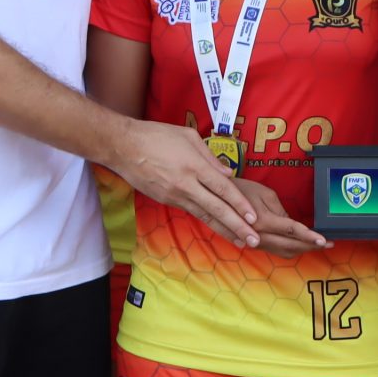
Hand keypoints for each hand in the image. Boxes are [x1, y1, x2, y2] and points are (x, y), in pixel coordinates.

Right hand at [114, 119, 258, 247]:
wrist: (122, 147)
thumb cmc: (156, 135)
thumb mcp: (188, 136)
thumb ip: (210, 156)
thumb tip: (228, 173)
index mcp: (193, 166)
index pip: (223, 188)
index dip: (240, 204)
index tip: (254, 218)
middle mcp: (186, 185)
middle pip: (216, 208)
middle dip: (237, 226)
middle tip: (254, 240)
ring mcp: (174, 195)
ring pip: (204, 216)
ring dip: (224, 230)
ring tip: (241, 241)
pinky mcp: (165, 201)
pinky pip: (192, 212)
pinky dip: (207, 222)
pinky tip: (219, 229)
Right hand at [234, 178, 327, 258]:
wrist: (217, 199)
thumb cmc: (242, 190)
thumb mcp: (265, 193)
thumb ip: (280, 211)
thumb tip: (292, 225)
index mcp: (263, 221)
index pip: (292, 231)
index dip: (310, 236)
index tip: (324, 240)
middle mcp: (259, 236)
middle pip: (291, 246)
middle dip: (311, 246)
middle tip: (328, 244)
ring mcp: (255, 243)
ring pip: (284, 252)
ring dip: (303, 250)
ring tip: (318, 245)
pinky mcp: (253, 244)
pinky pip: (276, 250)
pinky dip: (291, 249)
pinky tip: (301, 245)